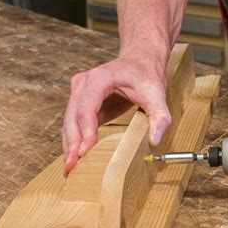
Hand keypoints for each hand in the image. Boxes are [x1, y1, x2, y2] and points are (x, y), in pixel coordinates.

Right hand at [62, 56, 170, 175]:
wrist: (140, 60)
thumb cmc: (146, 74)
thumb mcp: (157, 94)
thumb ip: (159, 116)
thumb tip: (155, 140)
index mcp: (100, 78)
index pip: (87, 107)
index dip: (86, 130)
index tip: (86, 151)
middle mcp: (84, 83)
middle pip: (72, 116)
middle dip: (72, 143)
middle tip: (72, 167)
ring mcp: (79, 92)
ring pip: (68, 121)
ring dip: (68, 145)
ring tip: (69, 168)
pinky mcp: (80, 101)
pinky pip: (73, 122)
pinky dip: (73, 140)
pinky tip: (74, 157)